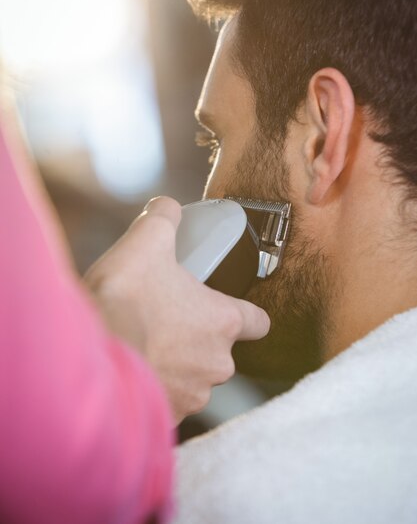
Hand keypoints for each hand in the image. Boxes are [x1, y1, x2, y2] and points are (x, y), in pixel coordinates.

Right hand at [84, 196, 269, 424]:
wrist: (87, 355)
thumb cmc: (124, 301)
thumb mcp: (146, 242)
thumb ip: (164, 218)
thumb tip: (167, 207)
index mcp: (223, 321)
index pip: (259, 321)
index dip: (246, 314)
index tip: (228, 308)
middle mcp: (218, 363)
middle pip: (221, 349)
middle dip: (198, 336)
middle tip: (167, 318)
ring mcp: (193, 394)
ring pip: (194, 377)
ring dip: (177, 363)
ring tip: (146, 343)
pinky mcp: (167, 416)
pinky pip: (169, 400)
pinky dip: (156, 386)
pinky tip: (134, 367)